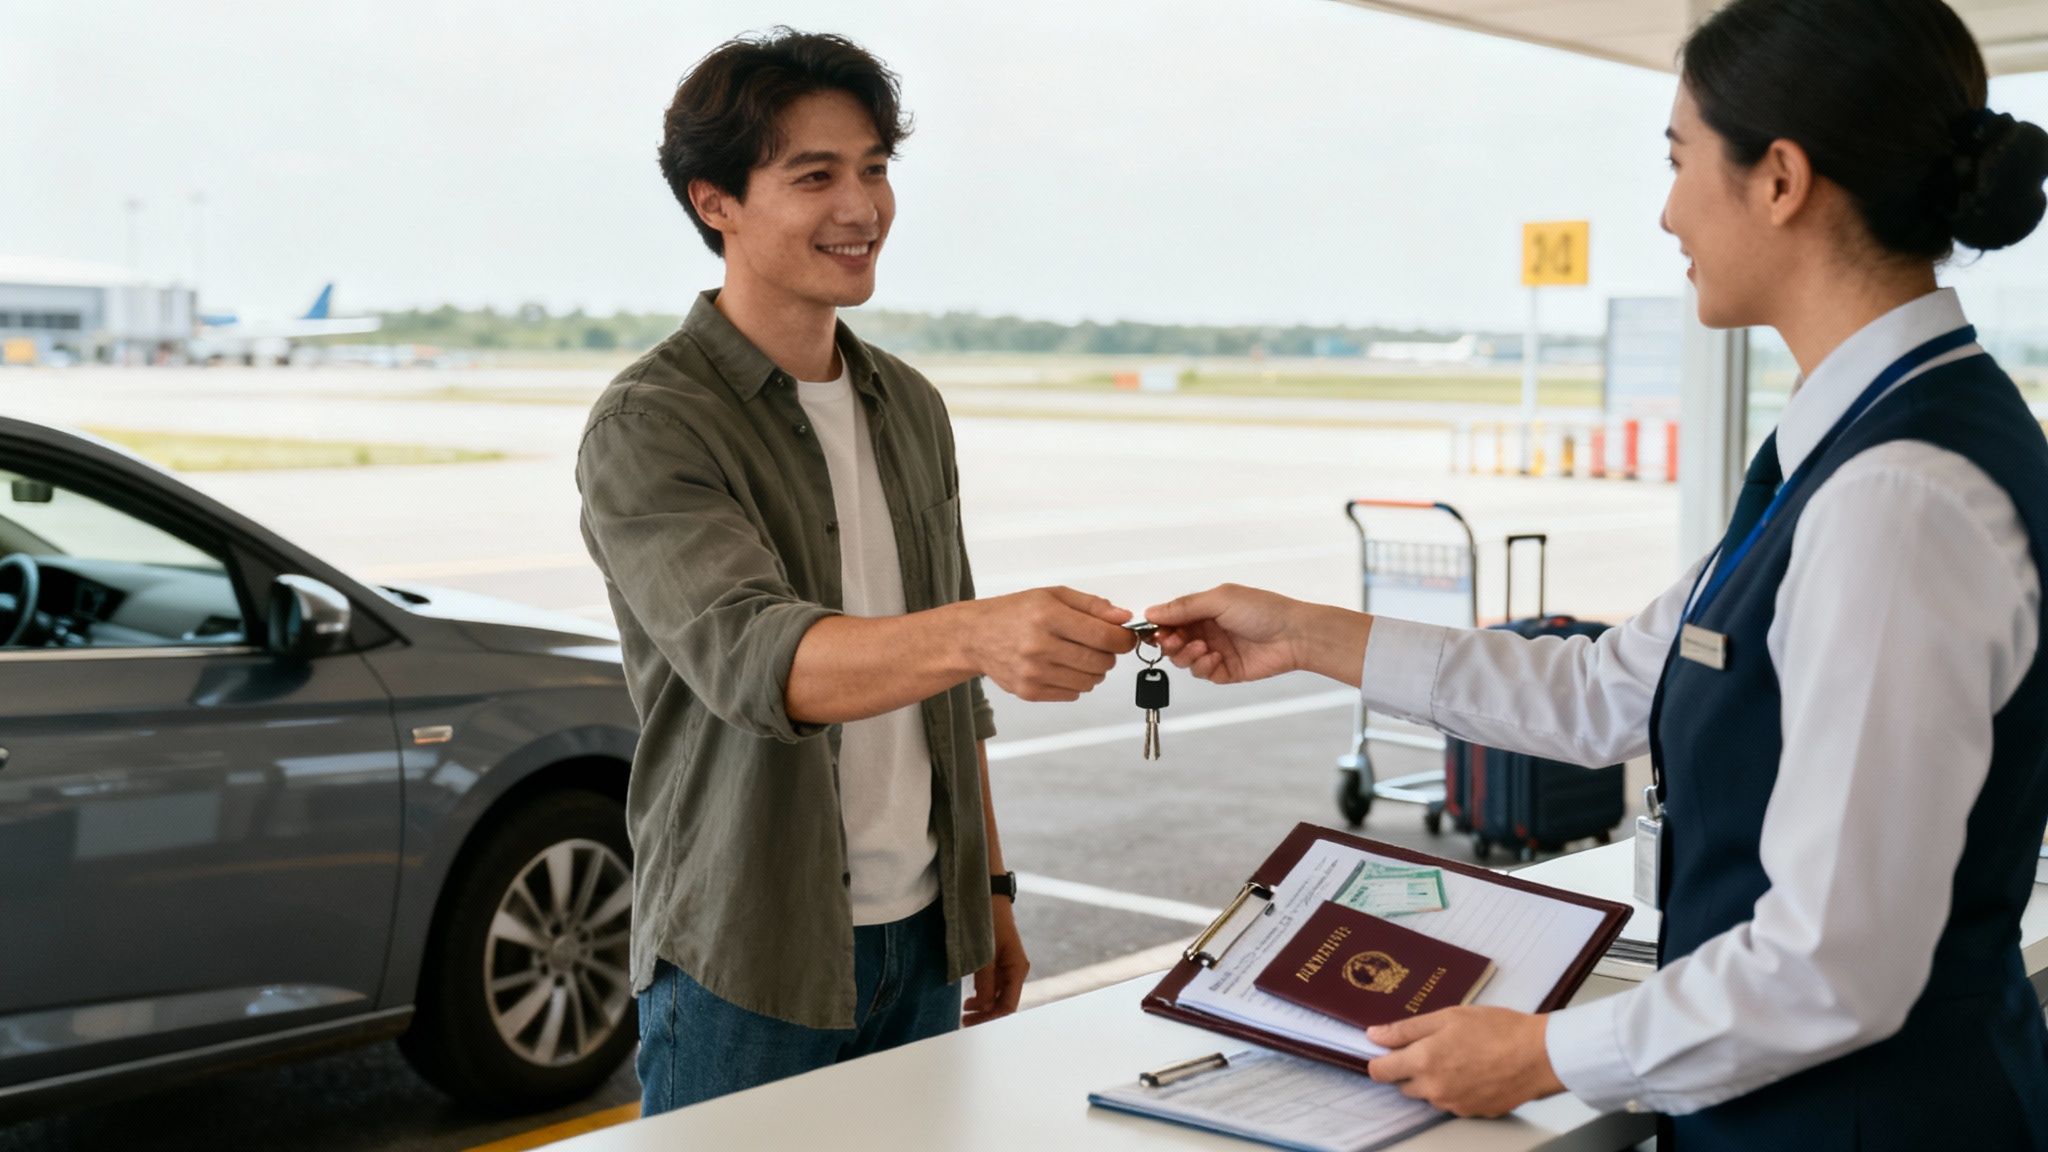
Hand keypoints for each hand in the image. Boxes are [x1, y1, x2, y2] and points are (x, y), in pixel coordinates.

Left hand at [963, 894, 1028, 1025]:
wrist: (988, 894)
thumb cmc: (989, 920)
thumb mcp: (985, 953)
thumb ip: (985, 981)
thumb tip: (984, 1006)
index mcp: (1017, 969)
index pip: (1008, 1005)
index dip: (990, 1016)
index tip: (970, 1020)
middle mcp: (1015, 970)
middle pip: (1003, 1001)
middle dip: (985, 1013)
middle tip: (964, 1020)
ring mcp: (1007, 965)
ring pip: (997, 993)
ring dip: (983, 1003)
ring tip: (965, 1009)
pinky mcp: (998, 960)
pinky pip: (992, 983)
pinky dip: (982, 992)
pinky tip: (970, 995)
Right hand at [965, 587, 1135, 701]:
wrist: (976, 636)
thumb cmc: (1014, 613)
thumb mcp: (1053, 596)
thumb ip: (1092, 606)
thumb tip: (1123, 618)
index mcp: (1048, 616)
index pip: (1104, 637)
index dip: (1124, 639)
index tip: (1126, 637)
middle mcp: (1039, 645)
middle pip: (1101, 662)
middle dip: (1109, 654)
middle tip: (1099, 644)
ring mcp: (1034, 672)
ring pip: (1090, 681)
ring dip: (1093, 670)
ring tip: (1077, 654)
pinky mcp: (1030, 691)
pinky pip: (1073, 694)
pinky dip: (1075, 682)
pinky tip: (1061, 667)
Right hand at [1144, 584, 1311, 684]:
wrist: (1294, 635)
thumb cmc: (1264, 610)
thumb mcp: (1220, 600)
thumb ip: (1185, 607)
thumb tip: (1153, 611)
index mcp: (1205, 609)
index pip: (1172, 618)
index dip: (1160, 625)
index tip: (1154, 630)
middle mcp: (1208, 630)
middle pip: (1173, 641)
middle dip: (1169, 642)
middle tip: (1174, 640)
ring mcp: (1216, 650)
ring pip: (1184, 659)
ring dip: (1185, 654)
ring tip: (1200, 647)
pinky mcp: (1226, 670)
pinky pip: (1203, 673)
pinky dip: (1203, 666)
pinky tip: (1213, 658)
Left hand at [1364, 1007, 1564, 1117]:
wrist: (1539, 1056)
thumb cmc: (1497, 1030)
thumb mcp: (1447, 1017)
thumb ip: (1406, 1029)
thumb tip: (1374, 1035)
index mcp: (1423, 1061)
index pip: (1379, 1072)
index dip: (1379, 1060)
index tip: (1388, 1051)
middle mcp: (1434, 1088)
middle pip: (1403, 1085)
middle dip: (1410, 1069)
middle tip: (1435, 1047)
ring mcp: (1453, 1104)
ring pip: (1429, 1095)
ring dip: (1434, 1080)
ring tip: (1460, 1056)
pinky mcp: (1472, 1113)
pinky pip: (1452, 1102)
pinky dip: (1456, 1089)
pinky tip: (1474, 1070)